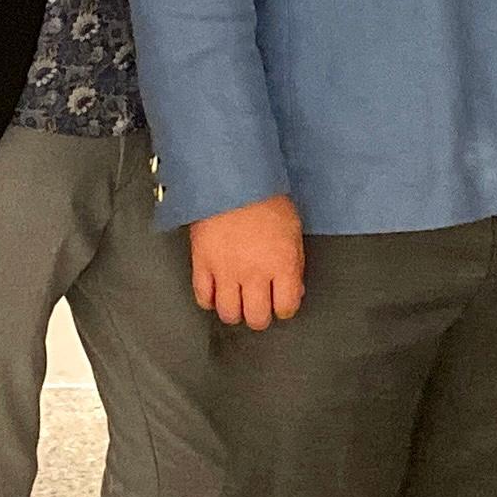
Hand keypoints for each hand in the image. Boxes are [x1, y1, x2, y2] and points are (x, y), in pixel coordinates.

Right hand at [191, 194, 305, 330]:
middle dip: (259, 316)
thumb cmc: (266, 198)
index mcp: (282, 265)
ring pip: (228, 314)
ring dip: (234, 312)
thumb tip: (292, 289)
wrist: (231, 178)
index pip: (286, 308)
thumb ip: (294, 264)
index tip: (281, 302)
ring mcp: (226, 271)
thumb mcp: (293, 230)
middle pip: (256, 318)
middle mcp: (255, 274)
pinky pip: (203, 297)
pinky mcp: (202, 264)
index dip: (284, 308)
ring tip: (237, 302)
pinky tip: (216, 292)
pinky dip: (210, 300)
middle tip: (258, 306)